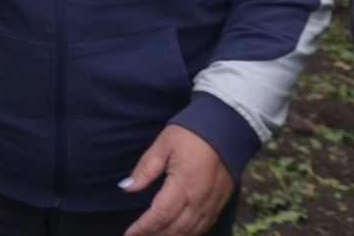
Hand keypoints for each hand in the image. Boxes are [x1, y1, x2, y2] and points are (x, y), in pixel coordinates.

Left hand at [120, 124, 234, 235]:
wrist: (227, 128)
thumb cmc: (191, 134)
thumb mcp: (162, 146)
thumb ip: (144, 170)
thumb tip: (126, 187)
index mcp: (183, 186)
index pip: (159, 215)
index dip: (143, 228)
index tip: (129, 234)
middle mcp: (200, 200)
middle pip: (175, 229)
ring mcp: (213, 204)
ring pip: (190, 231)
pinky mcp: (220, 203)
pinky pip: (204, 226)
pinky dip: (189, 233)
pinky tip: (177, 233)